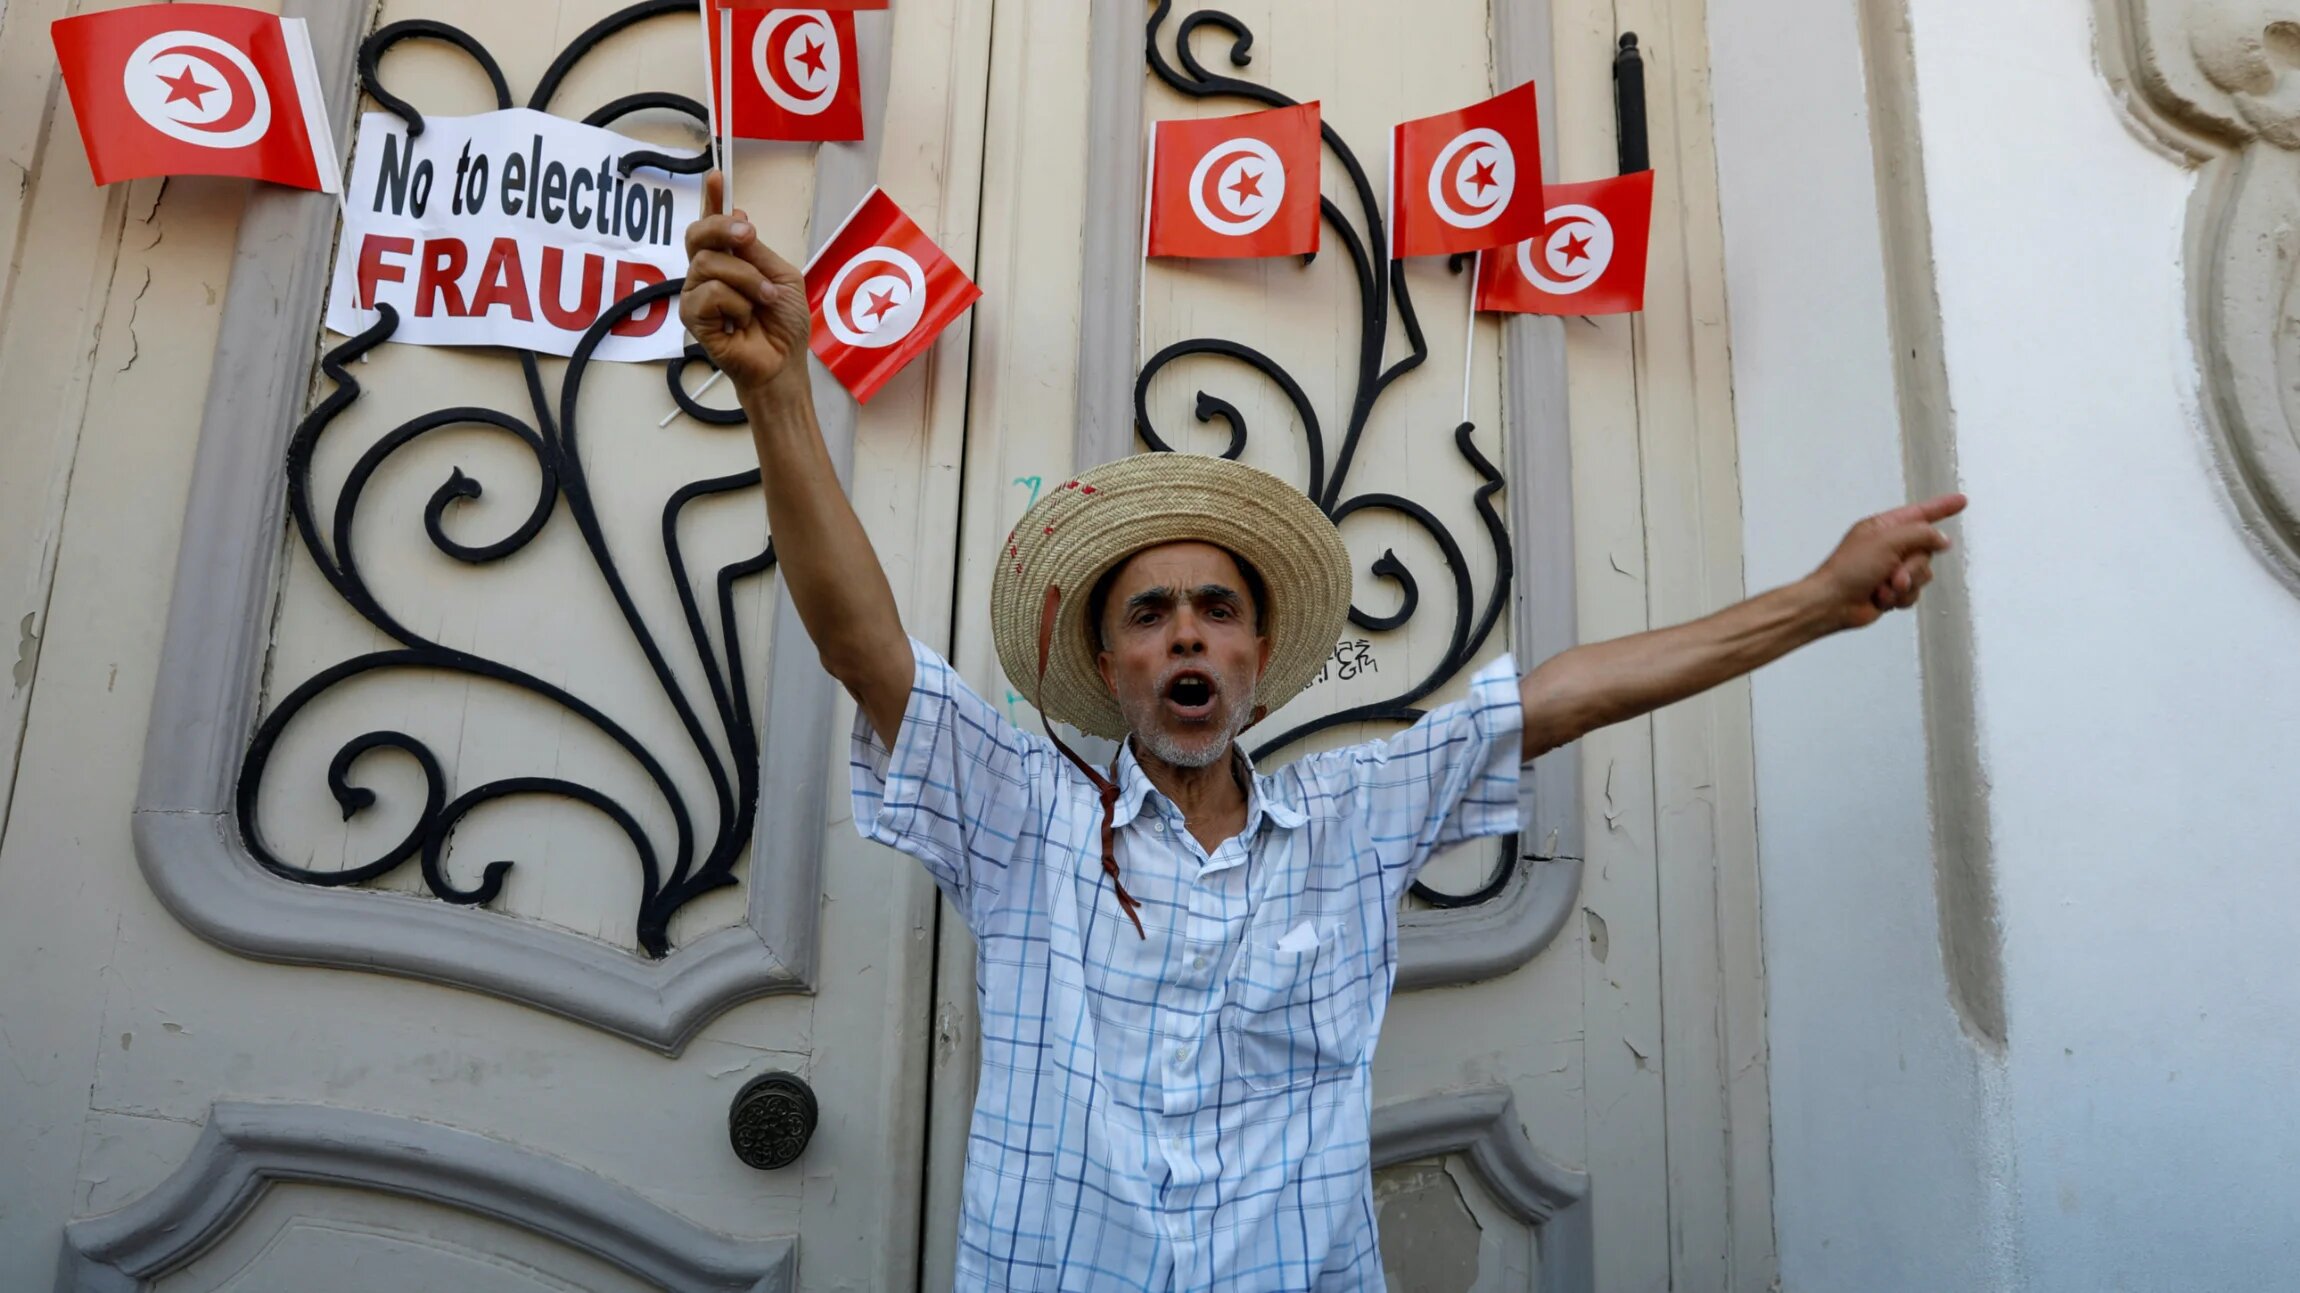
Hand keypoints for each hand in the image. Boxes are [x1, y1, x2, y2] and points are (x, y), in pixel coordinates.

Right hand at [679, 171, 811, 399]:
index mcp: (731, 261)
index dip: (713, 200)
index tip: (717, 176)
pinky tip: (742, 320)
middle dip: (721, 228)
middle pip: (697, 234)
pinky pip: (708, 293)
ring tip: (763, 300)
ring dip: (745, 279)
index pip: (713, 226)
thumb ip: (756, 250)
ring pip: (708, 264)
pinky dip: (734, 303)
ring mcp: (697, 295)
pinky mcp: (693, 319)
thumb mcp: (781, 276)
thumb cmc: (784, 325)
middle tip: (748, 235)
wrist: (785, 362)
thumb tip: (737, 215)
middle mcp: (708, 274)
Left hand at [1807, 493, 1967, 630]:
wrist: (1832, 604)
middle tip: (1894, 575)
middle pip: (1926, 551)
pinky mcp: (1891, 591)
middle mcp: (1889, 546)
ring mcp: (1891, 569)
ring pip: (1922, 575)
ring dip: (1904, 585)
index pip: (1920, 514)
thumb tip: (1942, 539)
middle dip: (1913, 568)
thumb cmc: (1848, 569)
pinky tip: (1880, 598)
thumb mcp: (1887, 541)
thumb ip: (1920, 535)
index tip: (1961, 501)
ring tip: (1882, 588)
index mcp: (1884, 527)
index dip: (1941, 508)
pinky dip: (1899, 598)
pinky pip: (1913, 593)